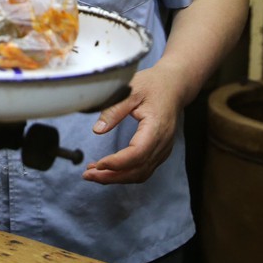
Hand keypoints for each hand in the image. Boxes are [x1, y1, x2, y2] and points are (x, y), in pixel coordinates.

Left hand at [81, 64, 188, 184]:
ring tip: (93, 173)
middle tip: (87, 174)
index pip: (137, 154)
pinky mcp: (159, 151)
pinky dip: (125, 173)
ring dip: (116, 178)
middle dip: (112, 177)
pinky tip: (108, 169)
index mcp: (156, 128)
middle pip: (138, 170)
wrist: (174, 85)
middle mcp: (162, 143)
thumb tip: (98, 130)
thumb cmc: (153, 85)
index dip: (117, 163)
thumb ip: (114, 110)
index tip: (97, 164)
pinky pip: (143, 169)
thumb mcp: (131, 90)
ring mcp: (163, 150)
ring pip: (140, 174)